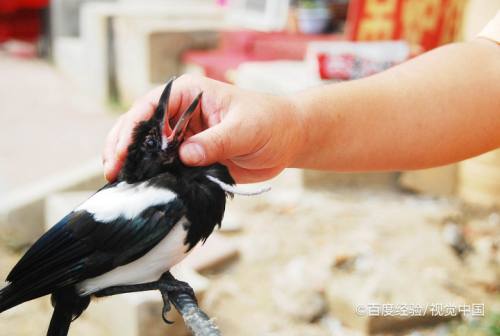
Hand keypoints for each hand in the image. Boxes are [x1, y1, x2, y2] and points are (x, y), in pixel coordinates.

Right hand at [103, 75, 302, 182]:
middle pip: (141, 127)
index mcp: (189, 94)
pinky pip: (166, 166)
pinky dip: (153, 176)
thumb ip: (215, 141)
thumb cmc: (270, 123)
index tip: (122, 151)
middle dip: (122, 146)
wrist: (288, 140)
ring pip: (149, 149)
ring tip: (119, 183)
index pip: (150, 106)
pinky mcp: (191, 157)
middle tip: (112, 171)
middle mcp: (181, 113)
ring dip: (133, 164)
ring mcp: (184, 137)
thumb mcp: (244, 129)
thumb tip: (185, 156)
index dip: (131, 128)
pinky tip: (142, 188)